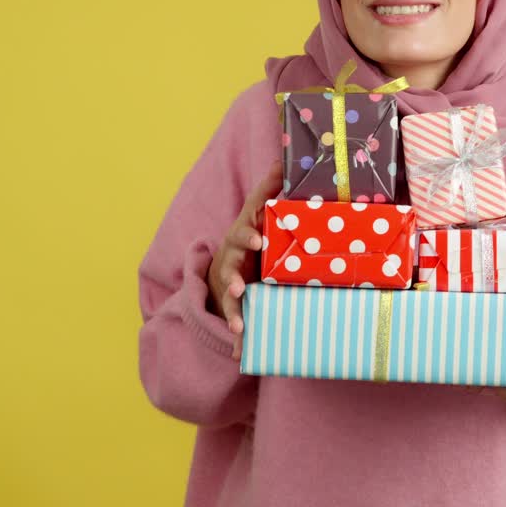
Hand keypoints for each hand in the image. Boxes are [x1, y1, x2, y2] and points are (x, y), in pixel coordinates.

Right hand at [208, 161, 282, 359]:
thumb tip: (282, 159)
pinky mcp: (231, 299)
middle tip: (239, 284)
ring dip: (232, 303)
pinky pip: (233, 314)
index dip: (250, 234)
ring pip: (228, 290)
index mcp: (245, 233)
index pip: (246, 230)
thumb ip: (270, 188)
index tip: (259, 239)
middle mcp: (234, 254)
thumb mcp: (258, 211)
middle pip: (232, 261)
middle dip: (234, 272)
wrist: (223, 265)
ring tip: (237, 318)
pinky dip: (237, 328)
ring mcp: (229, 277)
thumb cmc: (251, 235)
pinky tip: (240, 347)